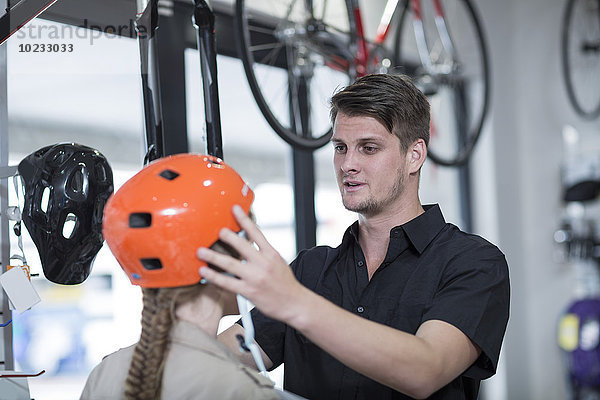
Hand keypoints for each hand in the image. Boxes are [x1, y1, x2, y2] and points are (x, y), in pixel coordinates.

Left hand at [197, 205, 308, 323]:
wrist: (294, 304)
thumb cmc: (286, 284)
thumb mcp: (278, 262)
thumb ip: (264, 252)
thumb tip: (250, 242)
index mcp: (271, 254)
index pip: (256, 232)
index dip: (244, 220)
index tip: (234, 209)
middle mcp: (263, 263)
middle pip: (241, 245)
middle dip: (227, 236)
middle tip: (216, 231)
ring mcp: (254, 277)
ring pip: (230, 264)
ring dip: (213, 256)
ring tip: (201, 251)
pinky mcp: (248, 291)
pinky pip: (227, 282)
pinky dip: (213, 276)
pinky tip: (204, 272)